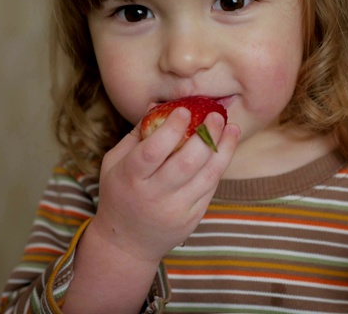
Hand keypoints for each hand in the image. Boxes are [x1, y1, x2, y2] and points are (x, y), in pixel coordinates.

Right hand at [90, 107, 239, 262]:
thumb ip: (136, 135)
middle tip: (216, 115)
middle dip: (206, 135)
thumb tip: (158, 105)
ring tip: (232, 128)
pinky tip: (225, 149)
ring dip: (223, 149)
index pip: (152, 151)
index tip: (185, 110)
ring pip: (206, 176)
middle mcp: (153, 195)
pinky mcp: (192, 218)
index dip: (171, 129)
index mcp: (130, 178)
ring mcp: (175, 209)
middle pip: (186, 163)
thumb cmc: (120, 193)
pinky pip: (210, 188)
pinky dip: (220, 166)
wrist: (127, 242)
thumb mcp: (115, 163)